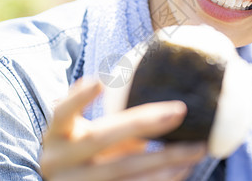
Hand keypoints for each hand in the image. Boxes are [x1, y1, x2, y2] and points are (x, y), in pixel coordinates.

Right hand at [40, 79, 206, 180]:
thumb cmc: (84, 153)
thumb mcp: (89, 136)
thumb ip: (115, 126)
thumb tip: (164, 113)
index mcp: (56, 134)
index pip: (62, 112)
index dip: (79, 97)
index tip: (99, 81)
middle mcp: (59, 159)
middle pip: (101, 137)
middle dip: (143, 123)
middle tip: (179, 111)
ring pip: (121, 171)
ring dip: (163, 159)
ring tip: (195, 148)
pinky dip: (160, 179)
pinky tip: (181, 169)